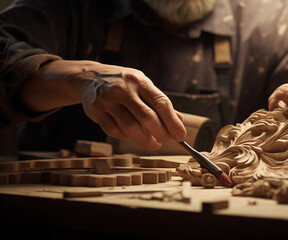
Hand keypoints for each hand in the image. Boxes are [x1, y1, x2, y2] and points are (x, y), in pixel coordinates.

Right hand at [20, 60, 185, 149]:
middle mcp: (123, 89)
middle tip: (167, 140)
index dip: (173, 122)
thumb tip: (179, 121)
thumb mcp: (143, 85)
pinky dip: (127, 137)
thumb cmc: (124, 83)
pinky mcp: (96, 111)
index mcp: (140, 81)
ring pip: (130, 128)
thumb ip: (159, 102)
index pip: (161, 103)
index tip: (181, 135)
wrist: (90, 77)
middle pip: (147, 118)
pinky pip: (115, 131)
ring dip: (145, 140)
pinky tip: (133, 136)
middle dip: (161, 133)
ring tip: (154, 143)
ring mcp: (108, 100)